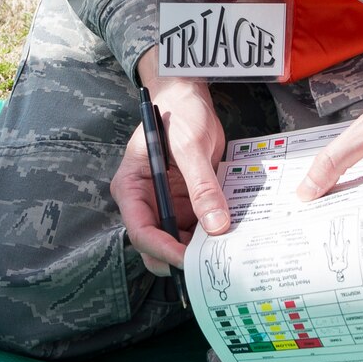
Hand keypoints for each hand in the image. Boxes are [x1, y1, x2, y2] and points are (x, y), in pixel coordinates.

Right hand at [110, 49, 232, 272]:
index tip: (188, 261)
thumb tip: (217, 226)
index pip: (140, 230)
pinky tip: (231, 237)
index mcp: (131, 187)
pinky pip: (196, 228)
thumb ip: (202, 187)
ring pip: (178, 242)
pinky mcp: (185, 204)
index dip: (162, 249)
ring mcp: (165, 204)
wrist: (190, 97)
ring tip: (225, 252)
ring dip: (199, 250)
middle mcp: (144, 201)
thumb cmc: (180, 114)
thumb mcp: (190, 147)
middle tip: (210, 264)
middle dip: (179, 257)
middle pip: (155, 244)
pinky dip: (211, 236)